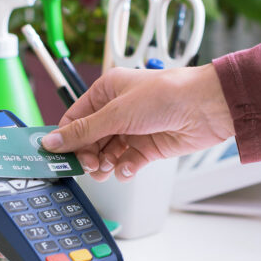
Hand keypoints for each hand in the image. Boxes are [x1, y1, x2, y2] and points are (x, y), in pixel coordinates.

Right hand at [41, 64, 234, 180]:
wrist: (207, 107)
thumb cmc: (167, 95)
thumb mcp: (117, 113)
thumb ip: (83, 131)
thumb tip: (53, 141)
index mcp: (106, 92)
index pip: (75, 119)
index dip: (66, 138)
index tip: (60, 157)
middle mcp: (118, 110)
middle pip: (89, 140)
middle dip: (87, 155)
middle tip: (90, 166)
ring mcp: (134, 130)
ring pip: (107, 154)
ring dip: (105, 165)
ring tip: (107, 169)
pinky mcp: (149, 147)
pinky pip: (127, 163)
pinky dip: (125, 169)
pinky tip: (128, 168)